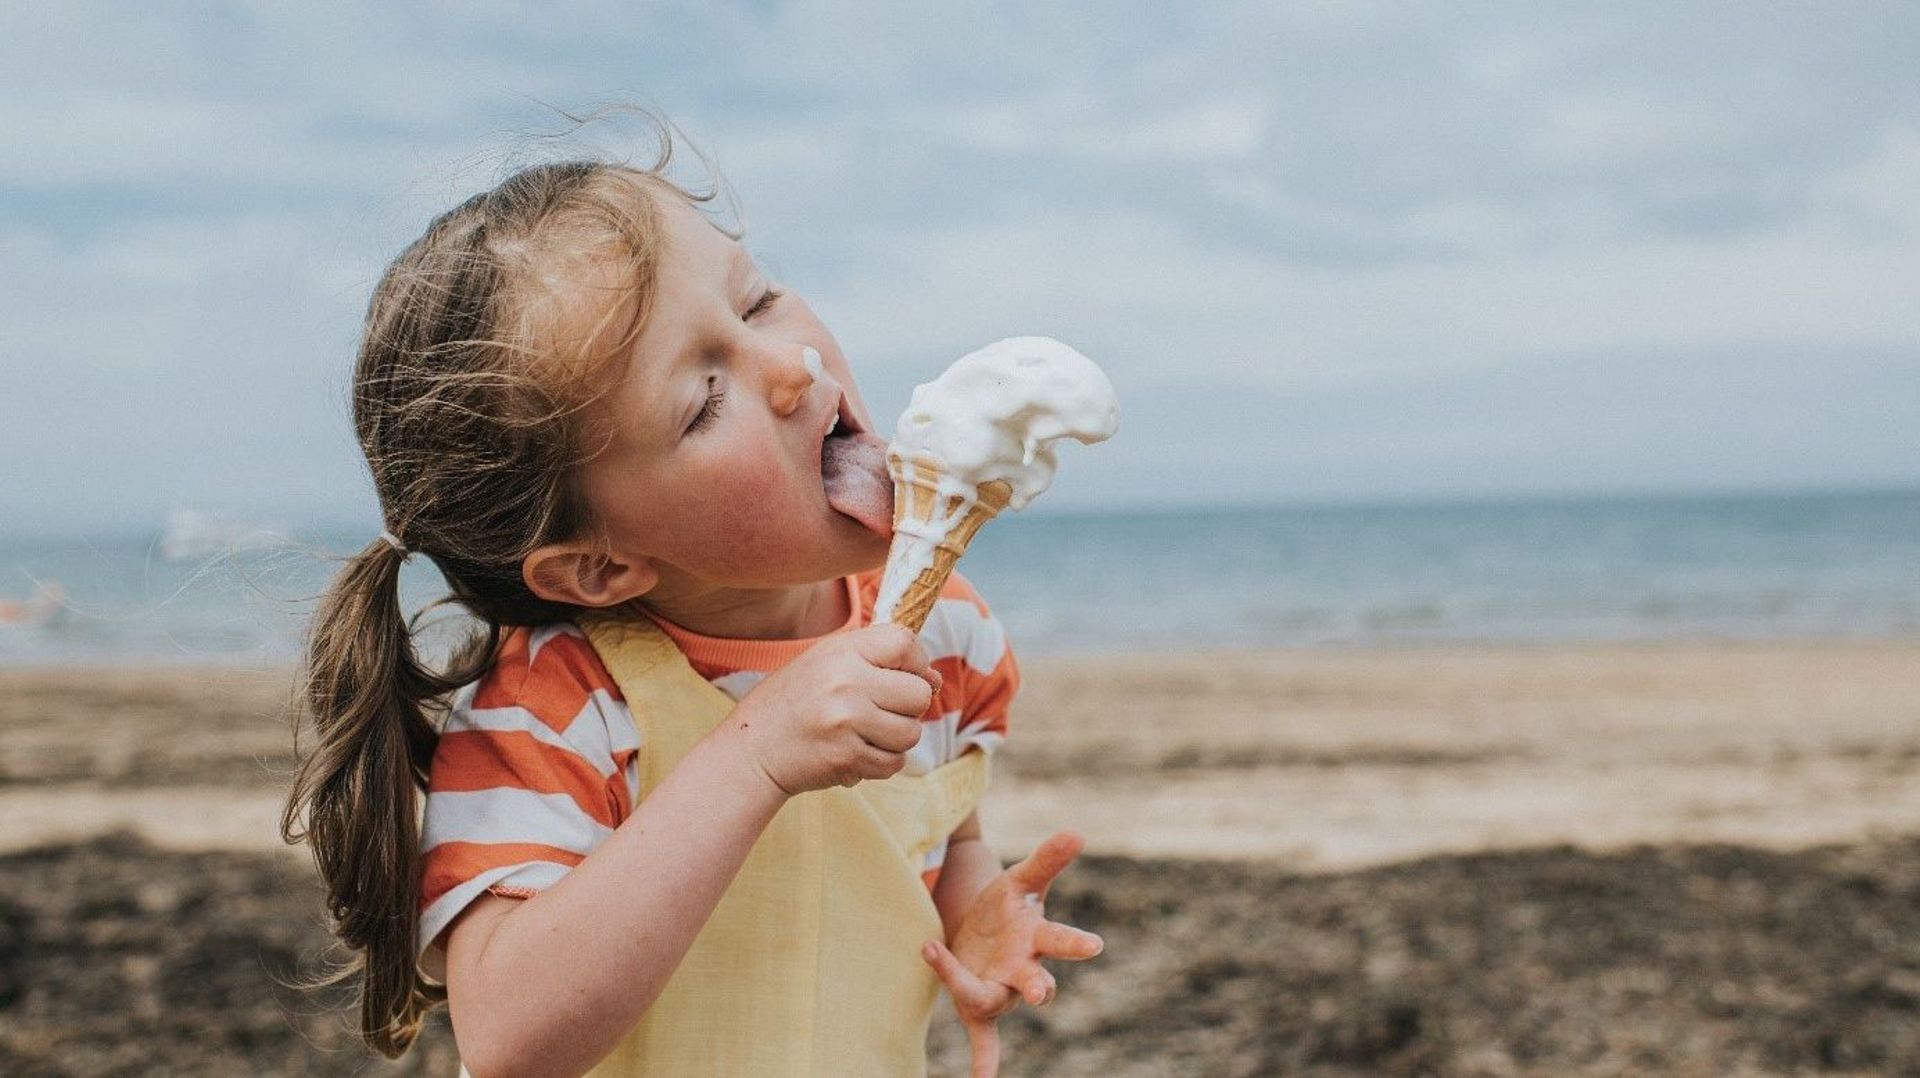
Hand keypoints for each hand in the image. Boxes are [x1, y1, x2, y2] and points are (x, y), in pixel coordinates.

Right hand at [724, 623, 941, 794]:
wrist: (752, 749)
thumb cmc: (794, 702)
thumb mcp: (827, 663)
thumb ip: (878, 663)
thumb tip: (934, 679)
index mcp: (841, 652)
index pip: (905, 643)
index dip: (916, 661)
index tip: (903, 674)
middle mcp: (845, 684)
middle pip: (918, 693)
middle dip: (910, 706)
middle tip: (882, 709)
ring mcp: (847, 723)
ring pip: (911, 732)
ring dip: (897, 737)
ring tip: (867, 733)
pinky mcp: (846, 759)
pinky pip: (894, 762)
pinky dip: (883, 761)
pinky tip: (857, 752)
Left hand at [921, 832, 1104, 1077]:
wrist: (984, 930)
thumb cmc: (1009, 907)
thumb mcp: (1022, 879)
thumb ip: (1048, 859)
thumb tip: (1078, 832)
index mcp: (1036, 938)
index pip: (1059, 940)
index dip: (1074, 944)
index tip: (1094, 946)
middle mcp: (1023, 970)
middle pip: (1036, 981)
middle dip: (1041, 987)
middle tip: (1045, 992)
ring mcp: (1000, 990)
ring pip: (991, 1000)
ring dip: (971, 993)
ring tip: (935, 952)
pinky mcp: (977, 1005)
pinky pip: (983, 1040)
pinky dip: (983, 1063)